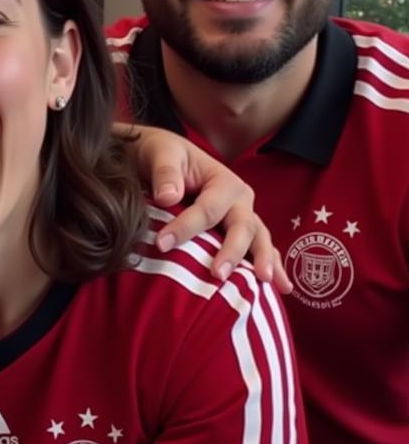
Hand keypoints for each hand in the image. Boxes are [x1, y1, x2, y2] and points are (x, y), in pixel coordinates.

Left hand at [123, 124, 291, 291]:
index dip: (186, 227)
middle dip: (232, 251)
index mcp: (224, 182)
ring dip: (262, 261)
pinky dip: (271, 266)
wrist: (164, 159)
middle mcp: (240, 201)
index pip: (207, 209)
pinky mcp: (240, 233)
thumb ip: (165, 174)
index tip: (162, 244)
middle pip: (242, 227)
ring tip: (265, 282)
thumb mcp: (161, 156)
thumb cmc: (163, 157)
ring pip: (258, 240)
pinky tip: (281, 288)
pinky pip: (259, 249)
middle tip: (218, 274)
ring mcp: (244, 217)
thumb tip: (167, 196)